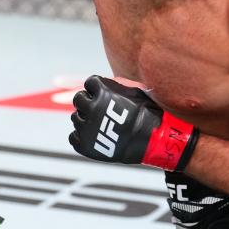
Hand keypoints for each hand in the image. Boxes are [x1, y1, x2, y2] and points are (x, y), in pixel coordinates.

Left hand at [69, 75, 197, 171]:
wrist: (155, 140)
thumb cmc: (146, 113)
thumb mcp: (133, 89)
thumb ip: (113, 83)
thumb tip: (97, 83)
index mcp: (102, 91)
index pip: (89, 83)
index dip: (98, 89)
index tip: (105, 96)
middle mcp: (92, 108)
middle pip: (79, 99)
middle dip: (88, 102)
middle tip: (101, 110)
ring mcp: (87, 127)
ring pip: (76, 118)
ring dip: (86, 120)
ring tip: (103, 125)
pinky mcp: (85, 145)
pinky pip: (73, 137)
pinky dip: (83, 137)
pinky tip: (96, 137)